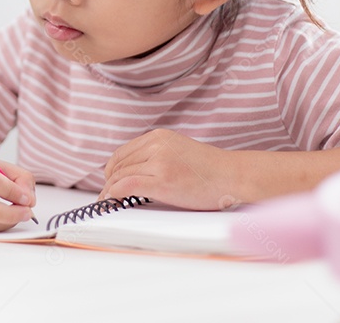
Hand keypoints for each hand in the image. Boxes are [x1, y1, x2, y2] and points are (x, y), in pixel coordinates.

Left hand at [100, 129, 238, 209]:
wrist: (233, 176)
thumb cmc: (211, 170)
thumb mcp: (179, 151)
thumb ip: (158, 155)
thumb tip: (135, 171)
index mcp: (159, 136)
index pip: (123, 152)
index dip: (112, 168)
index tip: (109, 179)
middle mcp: (157, 145)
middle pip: (119, 164)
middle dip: (109, 180)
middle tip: (106, 194)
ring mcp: (159, 162)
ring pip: (121, 175)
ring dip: (109, 190)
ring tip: (107, 201)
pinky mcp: (162, 181)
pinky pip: (127, 186)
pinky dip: (113, 194)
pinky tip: (111, 201)